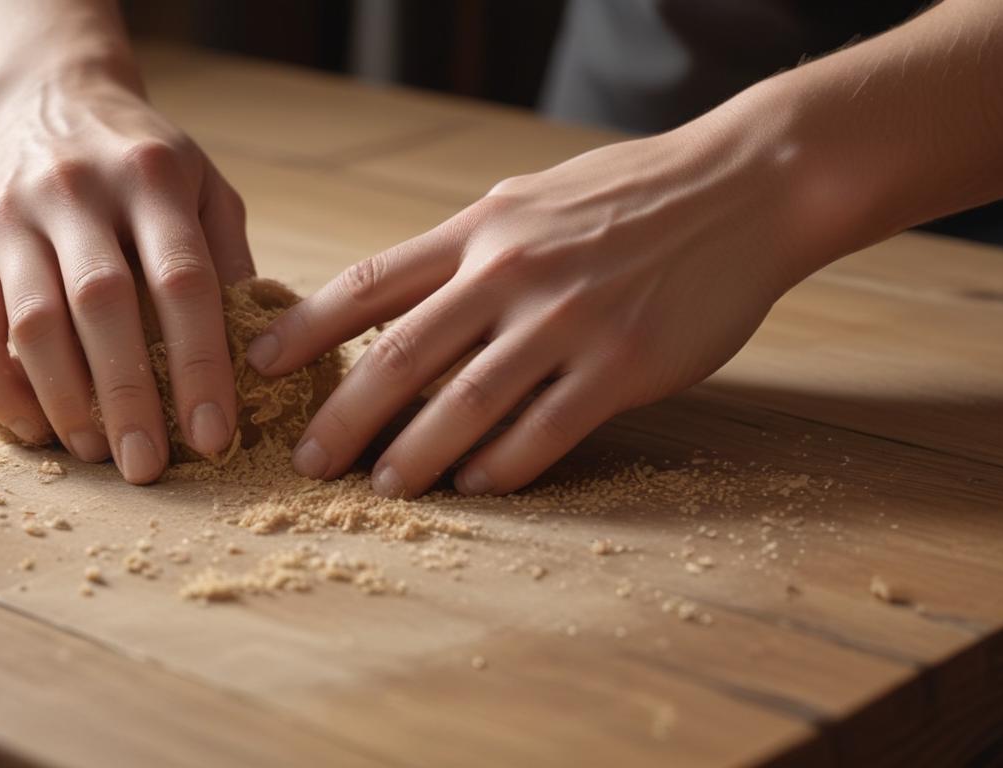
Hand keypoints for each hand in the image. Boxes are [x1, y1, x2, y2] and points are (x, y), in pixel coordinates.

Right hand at [0, 76, 251, 483]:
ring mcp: (9, 217)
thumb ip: (230, 258)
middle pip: (102, 306)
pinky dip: (2, 393)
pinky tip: (41, 428)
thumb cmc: (144, 163)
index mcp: (151, 175)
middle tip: (148, 467)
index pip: (183, 280)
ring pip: (32, 325)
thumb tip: (261, 353)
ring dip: (67, 403)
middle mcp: (75, 190)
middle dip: (129, 398)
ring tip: (99, 452)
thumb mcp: (205, 186)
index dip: (201, 363)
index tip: (216, 436)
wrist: (47, 100)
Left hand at [247, 103, 817, 496]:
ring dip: (412, 455)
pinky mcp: (623, 364)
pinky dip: (502, 466)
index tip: (259, 366)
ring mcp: (567, 320)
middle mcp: (511, 273)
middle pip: (399, 356)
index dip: (305, 329)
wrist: (742, 186)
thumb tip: (396, 303)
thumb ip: (464, 251)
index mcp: (480, 230)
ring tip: (381, 486)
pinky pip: (545, 430)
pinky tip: (475, 485)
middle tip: (306, 460)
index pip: (370, 284)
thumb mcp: (528, 202)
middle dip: (342, 416)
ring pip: (464, 405)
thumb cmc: (627, 195)